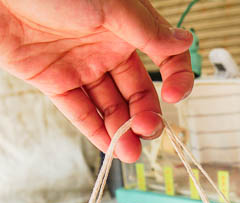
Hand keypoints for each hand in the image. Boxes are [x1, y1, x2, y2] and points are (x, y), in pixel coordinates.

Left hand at [0, 0, 194, 162]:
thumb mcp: (109, 5)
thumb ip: (146, 31)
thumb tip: (185, 42)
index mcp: (127, 26)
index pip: (164, 57)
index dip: (175, 78)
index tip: (173, 95)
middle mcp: (107, 47)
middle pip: (138, 90)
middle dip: (146, 114)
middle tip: (148, 131)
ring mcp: (81, 66)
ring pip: (111, 105)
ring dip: (124, 130)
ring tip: (131, 151)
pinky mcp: (54, 82)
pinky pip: (80, 111)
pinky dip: (96, 130)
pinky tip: (111, 146)